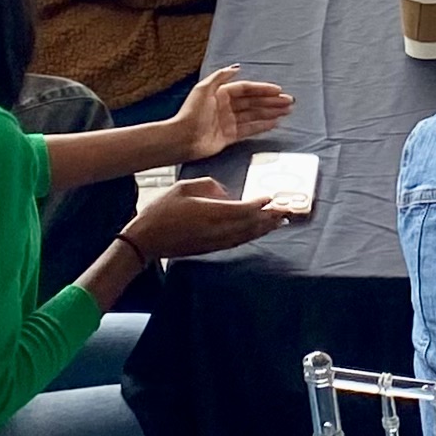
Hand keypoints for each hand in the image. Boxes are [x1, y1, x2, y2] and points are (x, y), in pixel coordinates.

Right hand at [125, 176, 290, 259]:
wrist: (146, 240)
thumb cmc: (162, 210)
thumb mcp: (184, 187)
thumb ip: (210, 187)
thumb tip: (226, 193)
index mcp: (211, 212)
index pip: (243, 209)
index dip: (260, 205)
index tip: (272, 198)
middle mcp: (218, 229)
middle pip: (251, 224)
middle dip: (271, 217)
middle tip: (288, 211)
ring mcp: (215, 241)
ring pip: (247, 235)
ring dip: (265, 228)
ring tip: (281, 221)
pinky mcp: (212, 248)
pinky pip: (238, 241)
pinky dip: (252, 235)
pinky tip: (259, 231)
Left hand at [171, 64, 292, 160]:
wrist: (182, 138)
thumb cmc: (191, 113)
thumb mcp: (203, 88)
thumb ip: (220, 76)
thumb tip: (237, 67)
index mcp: (221, 94)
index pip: (247, 89)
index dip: (263, 89)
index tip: (278, 90)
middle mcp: (227, 107)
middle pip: (254, 102)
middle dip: (271, 101)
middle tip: (288, 102)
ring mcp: (229, 122)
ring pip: (254, 115)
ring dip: (271, 112)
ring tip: (286, 111)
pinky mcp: (229, 137)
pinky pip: (249, 130)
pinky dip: (262, 126)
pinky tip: (274, 123)